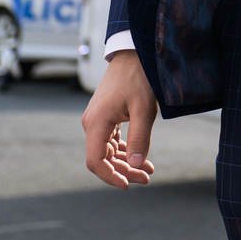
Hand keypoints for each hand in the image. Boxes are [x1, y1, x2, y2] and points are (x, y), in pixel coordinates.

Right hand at [82, 50, 157, 188]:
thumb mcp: (143, 110)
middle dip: (124, 171)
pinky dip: (126, 150)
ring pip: (108, 151)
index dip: (110, 176)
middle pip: (103, 158)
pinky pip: (112, 141)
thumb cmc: (138, 78)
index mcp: (96, 123)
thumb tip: (137, 166)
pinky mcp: (106, 116)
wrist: (134, 54)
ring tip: (148, 171)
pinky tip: (141, 158)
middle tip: (147, 178)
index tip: (128, 184)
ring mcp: (98, 120)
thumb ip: (140, 138)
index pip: (96, 161)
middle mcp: (92, 124)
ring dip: (126, 163)